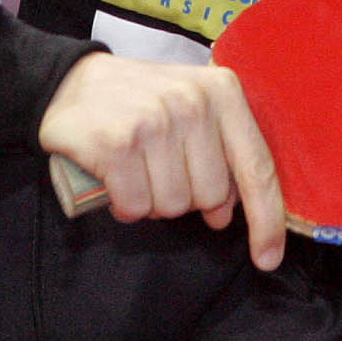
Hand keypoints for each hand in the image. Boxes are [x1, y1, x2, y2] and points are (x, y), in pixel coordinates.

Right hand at [37, 52, 286, 269]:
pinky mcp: (116, 144)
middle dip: (187, 198)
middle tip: (161, 171)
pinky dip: (125, 206)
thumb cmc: (143, 102)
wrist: (72, 81)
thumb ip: (221, 156)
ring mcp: (155, 121)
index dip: (266, 219)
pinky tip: (114, 179)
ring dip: (152, 202)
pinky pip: (135, 207)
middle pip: (211, 195)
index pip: (258, 167)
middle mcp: (193, 102)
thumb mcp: (194, 111)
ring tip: (137, 170)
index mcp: (223, 92)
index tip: (268, 259)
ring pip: (173, 205)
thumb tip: (226, 215)